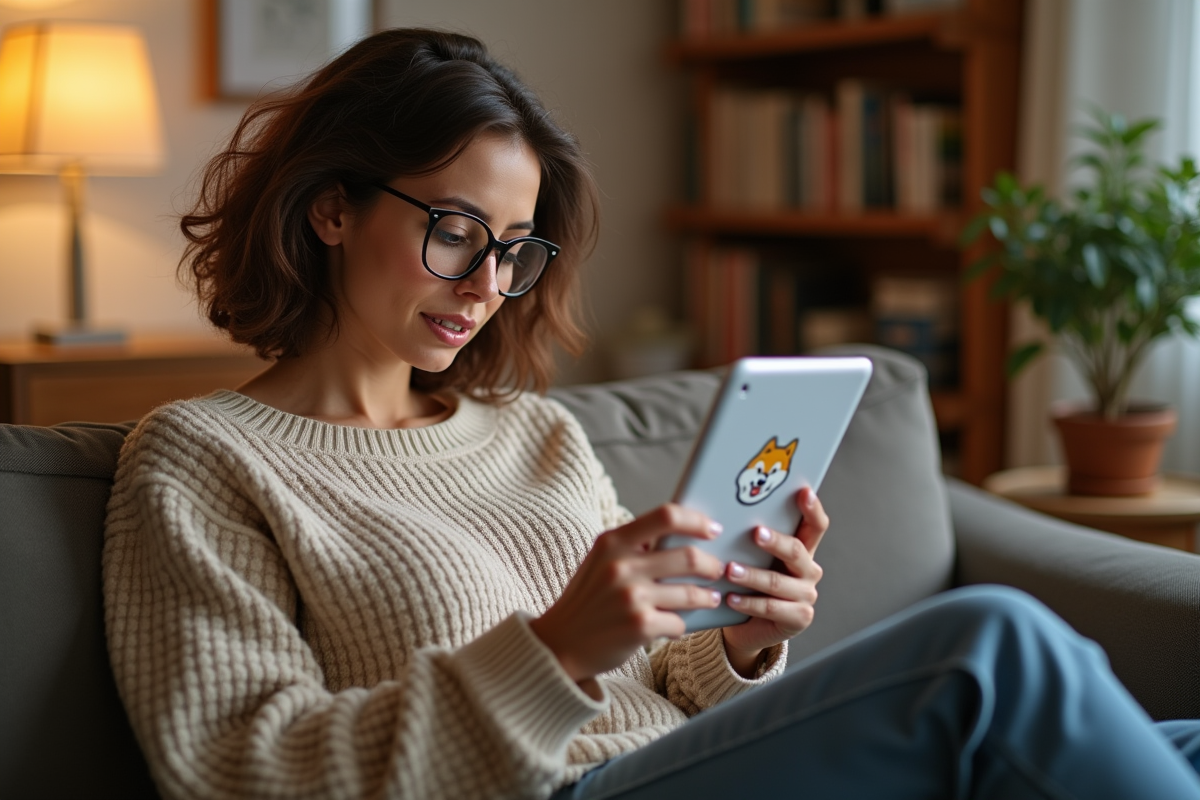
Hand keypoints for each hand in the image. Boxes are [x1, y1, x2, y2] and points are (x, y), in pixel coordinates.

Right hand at [530, 504, 725, 684]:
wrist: (559, 643)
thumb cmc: (589, 600)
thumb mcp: (601, 561)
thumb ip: (635, 547)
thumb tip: (687, 538)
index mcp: (612, 542)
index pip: (666, 516)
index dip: (696, 520)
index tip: (713, 529)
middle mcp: (621, 565)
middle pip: (689, 556)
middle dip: (712, 565)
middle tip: (718, 570)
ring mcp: (631, 596)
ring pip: (691, 593)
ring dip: (707, 597)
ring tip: (711, 598)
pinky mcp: (640, 626)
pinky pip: (679, 623)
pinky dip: (681, 625)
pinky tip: (676, 625)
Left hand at [721, 487, 828, 673]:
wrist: (747, 626)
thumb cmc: (748, 583)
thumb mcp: (753, 558)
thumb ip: (750, 539)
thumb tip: (727, 511)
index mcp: (803, 550)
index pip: (816, 526)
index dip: (813, 509)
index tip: (803, 492)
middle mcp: (809, 571)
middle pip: (797, 551)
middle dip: (775, 541)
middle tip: (755, 533)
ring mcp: (806, 596)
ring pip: (778, 582)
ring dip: (752, 575)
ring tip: (730, 570)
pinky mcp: (798, 619)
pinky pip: (771, 609)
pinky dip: (749, 603)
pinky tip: (730, 598)